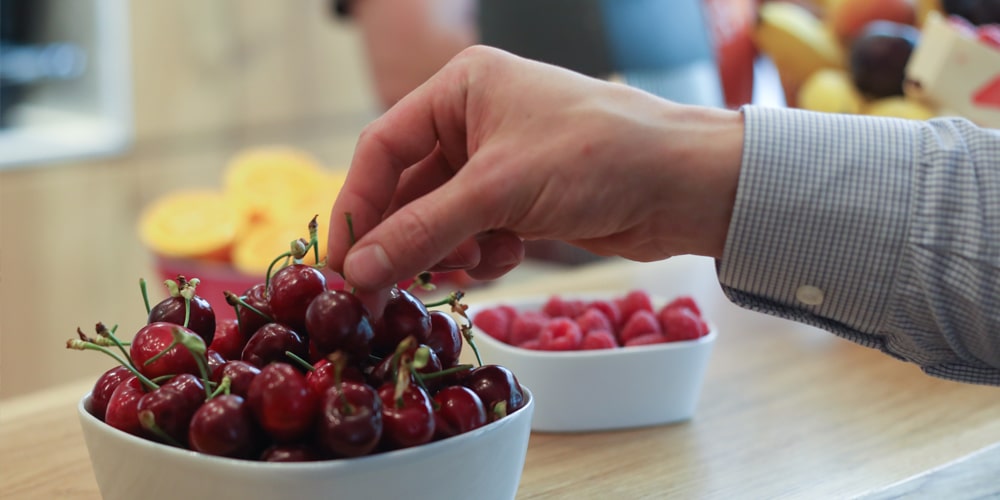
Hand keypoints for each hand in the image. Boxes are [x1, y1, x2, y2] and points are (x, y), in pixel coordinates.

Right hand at [327, 45, 743, 312]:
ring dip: (448, 250)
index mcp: (462, 89)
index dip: (358, 205)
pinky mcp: (524, 202)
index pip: (382, 147)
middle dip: (405, 239)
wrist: (686, 186)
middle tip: (385, 292)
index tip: (341, 262)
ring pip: (442, 219)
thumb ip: (422, 231)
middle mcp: (476, 121)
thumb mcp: (499, 190)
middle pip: (409, 189)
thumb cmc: (598, 157)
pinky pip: (477, 235)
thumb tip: (356, 272)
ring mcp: (501, 164)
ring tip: (470, 263)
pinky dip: (484, 255)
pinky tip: (508, 257)